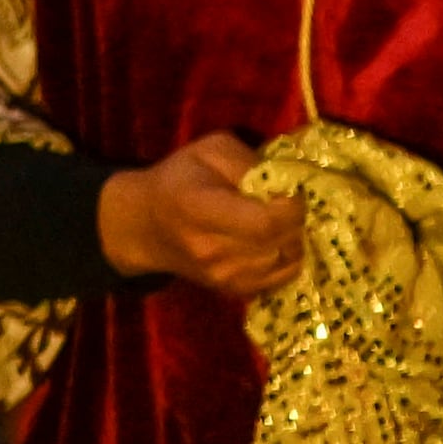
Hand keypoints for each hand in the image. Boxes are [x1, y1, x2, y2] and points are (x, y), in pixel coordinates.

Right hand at [96, 134, 305, 299]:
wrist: (147, 225)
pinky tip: (271, 241)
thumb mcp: (209, 150)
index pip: (266, 222)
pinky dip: (286, 258)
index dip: (291, 208)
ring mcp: (223, 277)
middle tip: (283, 204)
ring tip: (275, 222)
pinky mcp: (234, 292)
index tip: (289, 192)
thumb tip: (283, 185)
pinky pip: (282, 277)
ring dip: (291, 240)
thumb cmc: (180, 178)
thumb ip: (247, 162)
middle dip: (295, 221)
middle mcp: (210, 250)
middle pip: (281, 243)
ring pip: (287, 261)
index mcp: (198, 208)